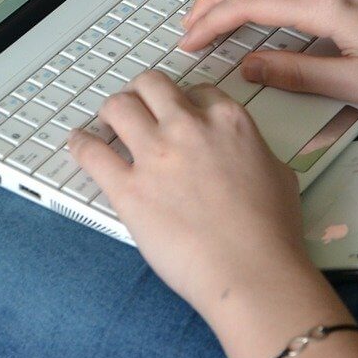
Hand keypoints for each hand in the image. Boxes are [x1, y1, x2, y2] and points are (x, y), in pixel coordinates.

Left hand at [68, 72, 306, 314]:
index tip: (175, 112)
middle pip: (151, 85)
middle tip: (136, 107)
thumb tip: (244, 153)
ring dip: (110, 111)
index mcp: (228, 122)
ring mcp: (155, 155)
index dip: (183, 101)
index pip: (196, 90)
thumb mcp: (279, 175)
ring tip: (106, 123)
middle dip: (141, 92)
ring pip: (117, 106)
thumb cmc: (271, 235)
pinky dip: (80, 144)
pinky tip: (79, 144)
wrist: (252, 273)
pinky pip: (91, 152)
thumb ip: (255, 152)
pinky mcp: (128, 188)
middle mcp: (188, 129)